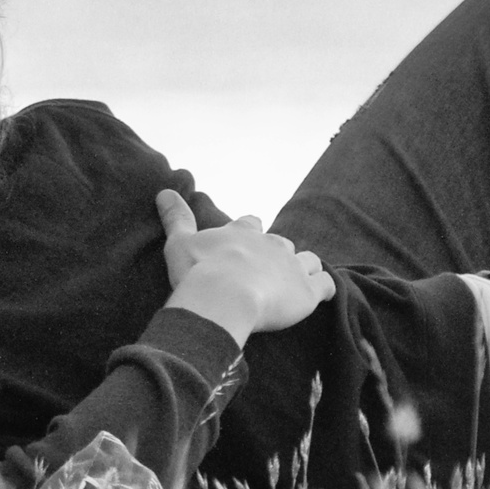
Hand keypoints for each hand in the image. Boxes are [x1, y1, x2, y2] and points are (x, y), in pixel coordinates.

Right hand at [156, 190, 334, 341]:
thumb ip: (175, 217)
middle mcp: (272, 243)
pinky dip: (324, 288)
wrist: (223, 297)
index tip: (242, 246)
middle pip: (281, 242)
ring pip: (308, 260)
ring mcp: (293, 266)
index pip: (251, 223)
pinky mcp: (308, 290)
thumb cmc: (198, 271)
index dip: (249, 233)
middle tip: (263, 273)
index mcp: (243, 232)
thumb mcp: (178, 242)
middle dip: (276, 254)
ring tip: (293, 283)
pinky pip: (326, 284)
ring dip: (304, 268)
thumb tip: (163, 191)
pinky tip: (320, 295)